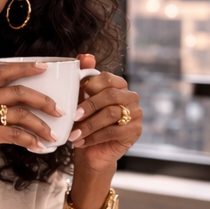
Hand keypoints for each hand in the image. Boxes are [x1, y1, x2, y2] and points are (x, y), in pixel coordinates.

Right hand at [0, 61, 60, 186]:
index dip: (25, 68)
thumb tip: (20, 106)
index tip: (45, 67)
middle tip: (59, 110)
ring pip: (20, 114)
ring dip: (41, 125)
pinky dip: (30, 141)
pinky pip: (14, 134)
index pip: (2, 72)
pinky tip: (39, 146)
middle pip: (18, 92)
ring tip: (52, 134)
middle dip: (44, 100)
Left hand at [69, 54, 142, 176]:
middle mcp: (131, 97)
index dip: (91, 86)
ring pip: (111, 114)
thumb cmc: (84, 124)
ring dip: (89, 125)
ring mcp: (136, 114)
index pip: (107, 78)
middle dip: (88, 106)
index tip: (76, 96)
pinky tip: (81, 142)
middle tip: (73, 117)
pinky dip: (94, 137)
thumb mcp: (79, 101)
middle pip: (110, 96)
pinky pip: (113, 132)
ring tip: (73, 134)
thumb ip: (83, 78)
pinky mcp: (135, 131)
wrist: (89, 152)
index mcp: (118, 86)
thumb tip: (84, 56)